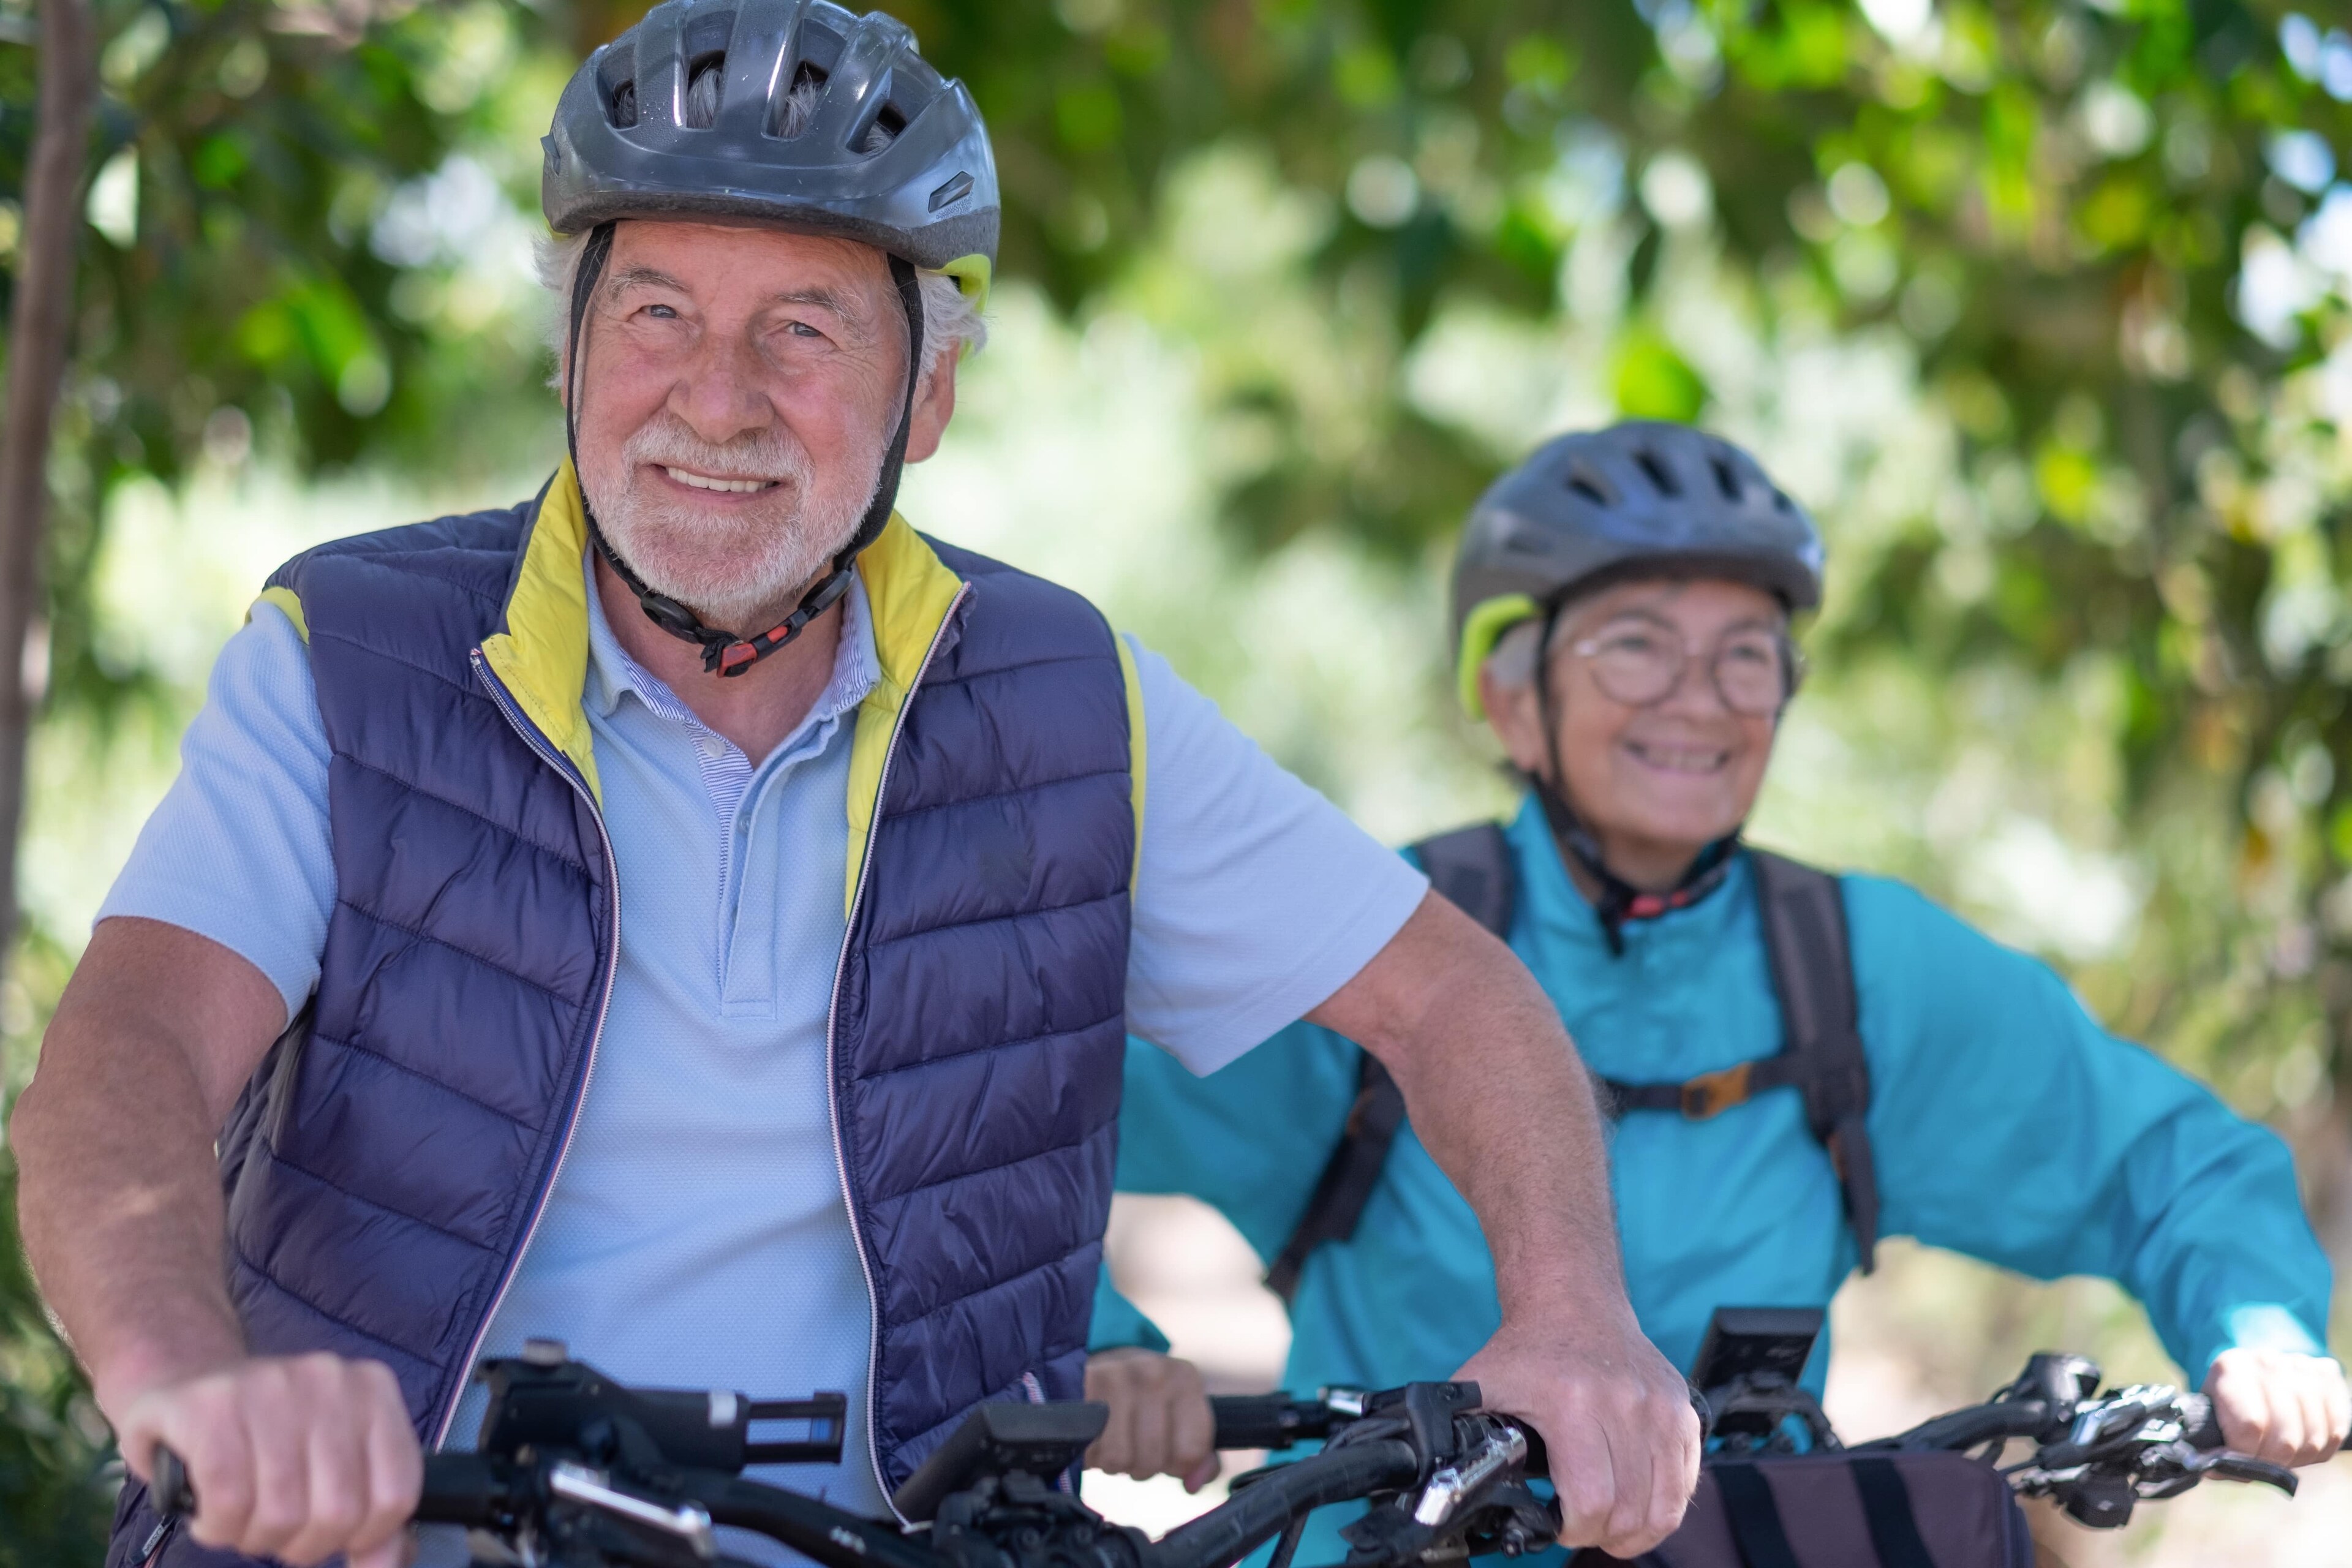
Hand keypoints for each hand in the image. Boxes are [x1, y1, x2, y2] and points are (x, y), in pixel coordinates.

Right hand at [115, 1352, 421, 1567]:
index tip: (327, 1533)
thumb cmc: (267, 1438)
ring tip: (241, 1517)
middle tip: (275, 1529)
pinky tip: (210, 1515)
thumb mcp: (332, 1464)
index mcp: (373, 1392)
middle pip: (338, 1512)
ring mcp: (269, 1384)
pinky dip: (217, 1528)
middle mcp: (328, 1379)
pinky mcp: (210, 1405)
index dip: (360, 1537)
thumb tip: (387, 1565)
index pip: (395, 1496)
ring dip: (254, 1538)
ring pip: (282, 1513)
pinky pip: (228, 1501)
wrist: (186, 1385)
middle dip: (302, 1544)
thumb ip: (371, 1515)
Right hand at [1082, 1348, 1219, 1491]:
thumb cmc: (1150, 1401)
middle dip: (1144, 1467)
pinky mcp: (1086, 1388)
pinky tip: (1098, 1438)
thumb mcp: (1183, 1419)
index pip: (1191, 1451)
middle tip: (1137, 1447)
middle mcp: (1155, 1372)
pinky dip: (1094, 1455)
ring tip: (1117, 1442)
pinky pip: (1093, 1449)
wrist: (1105, 1363)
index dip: (1178, 1466)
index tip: (1168, 1454)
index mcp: (1186, 1379)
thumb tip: (1193, 1485)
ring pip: (1120, 1458)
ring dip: (1117, 1464)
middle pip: (1153, 1459)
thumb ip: (1201, 1458)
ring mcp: (1118, 1377)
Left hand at [1457, 1309, 1697, 1557]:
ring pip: (1667, 1504)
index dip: (1574, 1529)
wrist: (1573, 1301)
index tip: (1559, 1526)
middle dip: (1604, 1535)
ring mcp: (1661, 1406)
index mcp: (1572, 1403)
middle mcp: (1626, 1403)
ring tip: (1614, 1528)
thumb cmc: (1527, 1349)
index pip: (1592, 1499)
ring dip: (1639, 1531)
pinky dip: (1667, 1504)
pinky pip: (1688, 1480)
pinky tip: (1640, 1503)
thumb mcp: (1482, 1385)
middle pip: (1630, 1510)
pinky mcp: (1684, 1408)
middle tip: (1584, 1528)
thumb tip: (1436, 1478)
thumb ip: (1458, 1431)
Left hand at [2204, 1347, 2350, 1467]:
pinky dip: (2321, 1448)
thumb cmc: (2228, 1406)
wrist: (2255, 1374)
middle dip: (2275, 1462)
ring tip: (2282, 1453)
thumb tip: (2216, 1466)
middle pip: (2286, 1439)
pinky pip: (2336, 1431)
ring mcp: (2301, 1365)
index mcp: (2230, 1367)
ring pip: (2314, 1439)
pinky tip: (2302, 1441)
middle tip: (2265, 1463)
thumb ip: (2210, 1445)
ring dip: (2300, 1458)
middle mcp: (2267, 1361)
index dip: (2248, 1456)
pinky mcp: (2328, 1375)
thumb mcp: (2210, 1419)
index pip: (2250, 1426)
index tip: (2240, 1465)